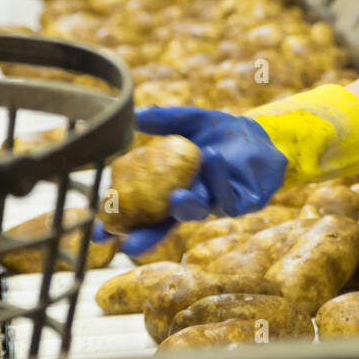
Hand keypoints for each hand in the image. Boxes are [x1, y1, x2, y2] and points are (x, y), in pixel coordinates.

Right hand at [91, 105, 287, 255]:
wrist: (261, 135)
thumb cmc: (222, 134)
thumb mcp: (190, 122)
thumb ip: (164, 120)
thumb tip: (134, 116)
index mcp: (171, 190)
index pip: (141, 213)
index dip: (120, 225)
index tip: (97, 234)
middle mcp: (191, 202)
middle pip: (164, 224)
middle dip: (146, 236)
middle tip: (127, 242)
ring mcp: (216, 204)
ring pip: (197, 211)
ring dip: (185, 204)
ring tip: (176, 195)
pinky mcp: (244, 202)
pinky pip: (229, 196)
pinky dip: (218, 178)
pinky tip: (211, 159)